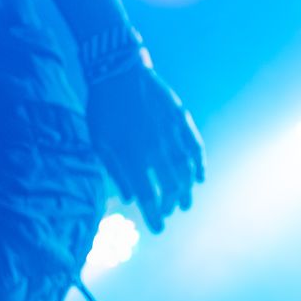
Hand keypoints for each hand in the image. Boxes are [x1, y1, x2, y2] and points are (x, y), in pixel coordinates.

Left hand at [86, 57, 205, 232]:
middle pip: (171, 186)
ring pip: (185, 169)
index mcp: (131, 156)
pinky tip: (200, 177)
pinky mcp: (180, 119)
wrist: (117, 71)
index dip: (155, 215)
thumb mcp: (99, 142)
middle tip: (171, 212)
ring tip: (186, 203)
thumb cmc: (102, 109)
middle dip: (172, 204)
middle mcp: (154, 148)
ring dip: (187, 189)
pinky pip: (195, 146)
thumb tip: (129, 199)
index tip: (159, 229)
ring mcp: (170, 133)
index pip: (148, 195)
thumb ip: (116, 172)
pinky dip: (200, 163)